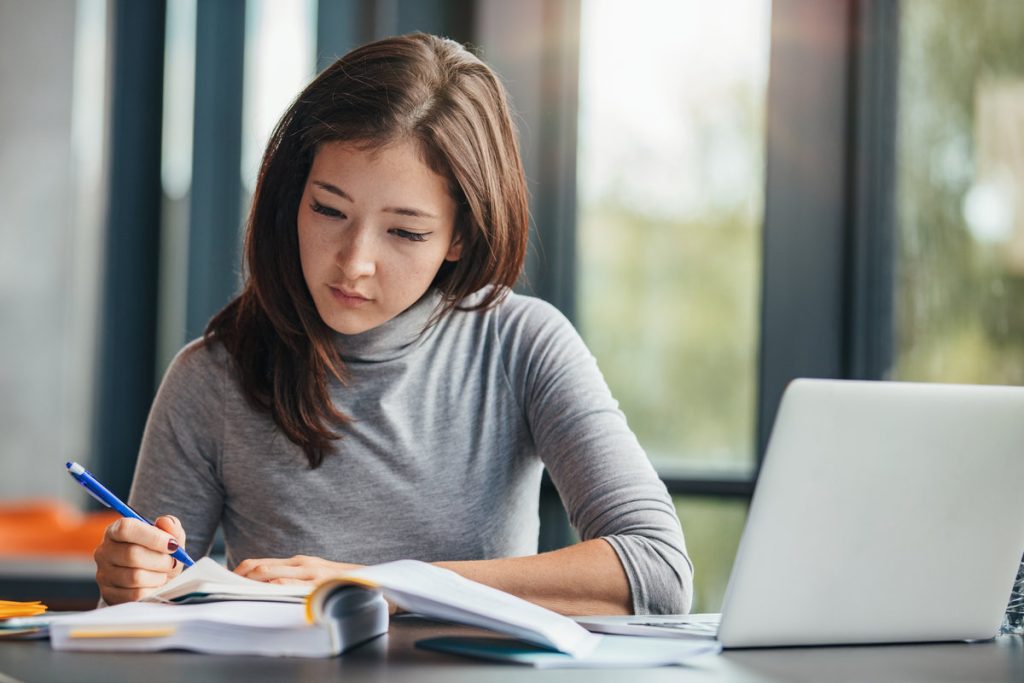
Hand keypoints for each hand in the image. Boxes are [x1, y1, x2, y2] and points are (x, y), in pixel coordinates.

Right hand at [94, 515, 185, 604]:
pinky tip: (155, 585)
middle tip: (172, 562)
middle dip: (160, 560)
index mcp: (115, 531)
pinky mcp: (109, 594)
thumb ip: (170, 525)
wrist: (152, 579)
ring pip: (134, 577)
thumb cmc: (159, 554)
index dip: (152, 536)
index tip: (173, 544)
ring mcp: (103, 574)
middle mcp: (104, 551)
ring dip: (157, 576)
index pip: (126, 528)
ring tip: (163, 574)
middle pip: (132, 554)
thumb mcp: (169, 537)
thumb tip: (165, 522)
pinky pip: (134, 595)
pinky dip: (151, 591)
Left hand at [233, 555, 363, 585]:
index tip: (221, 584)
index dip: (237, 573)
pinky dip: (271, 591)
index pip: (257, 564)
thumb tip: (262, 588)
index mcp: (298, 562)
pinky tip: (260, 597)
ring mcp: (311, 574)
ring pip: (270, 576)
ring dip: (248, 585)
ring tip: (231, 594)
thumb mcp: (315, 577)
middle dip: (236, 580)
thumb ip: (293, 578)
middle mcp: (302, 564)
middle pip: (258, 568)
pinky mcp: (319, 585)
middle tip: (218, 591)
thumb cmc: (342, 585)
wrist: (376, 583)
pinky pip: (289, 586)